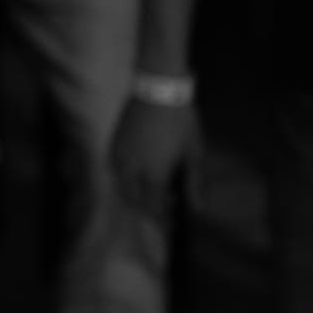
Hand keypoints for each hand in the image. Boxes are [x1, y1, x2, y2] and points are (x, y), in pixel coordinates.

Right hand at [108, 97, 197, 226]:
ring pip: (120, 186)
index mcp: (154, 172)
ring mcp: (119, 155)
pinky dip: (123, 178)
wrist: (158, 86)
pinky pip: (114, 169)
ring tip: (149, 191)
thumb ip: (194, 182)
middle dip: (145, 209)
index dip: (160, 219)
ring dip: (132, 194)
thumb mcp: (193, 151)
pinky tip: (136, 174)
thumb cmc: (181, 119)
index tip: (169, 225)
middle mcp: (132, 168)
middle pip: (132, 200)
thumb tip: (198, 209)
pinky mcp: (113, 143)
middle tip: (162, 207)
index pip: (153, 206)